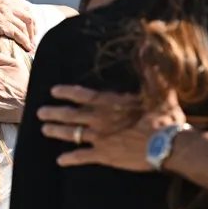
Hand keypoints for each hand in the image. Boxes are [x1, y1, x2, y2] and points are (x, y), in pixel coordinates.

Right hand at [0, 0, 37, 51]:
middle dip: (33, 27)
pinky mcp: (2, 25)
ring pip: (26, 26)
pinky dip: (26, 42)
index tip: (29, 24)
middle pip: (28, 15)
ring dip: (30, 36)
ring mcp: (6, 14)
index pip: (23, 5)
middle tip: (33, 36)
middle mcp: (7, 4)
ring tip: (31, 45)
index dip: (28, 15)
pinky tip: (27, 47)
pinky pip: (19, 35)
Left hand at [37, 85, 184, 170]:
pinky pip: (82, 157)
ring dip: (57, 131)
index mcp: (111, 104)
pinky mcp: (104, 156)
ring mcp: (100, 138)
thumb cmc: (164, 119)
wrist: (167, 145)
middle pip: (71, 115)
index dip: (67, 93)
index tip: (54, 91)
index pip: (83, 95)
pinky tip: (60, 161)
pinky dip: (70, 159)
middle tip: (39, 112)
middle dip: (54, 113)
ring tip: (44, 130)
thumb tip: (147, 47)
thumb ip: (150, 72)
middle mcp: (100, 119)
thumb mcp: (159, 92)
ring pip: (72, 134)